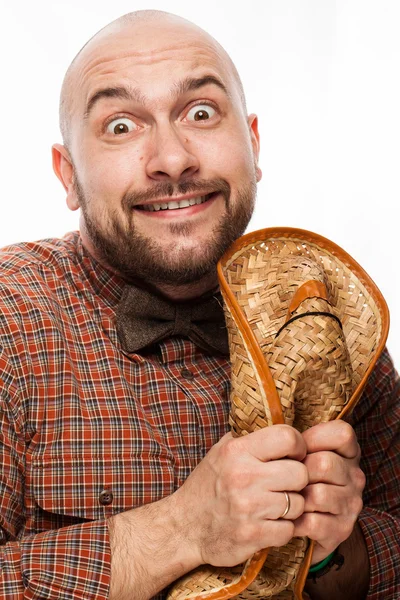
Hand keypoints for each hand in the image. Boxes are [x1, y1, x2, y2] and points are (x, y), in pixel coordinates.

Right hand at [173, 425, 307, 567]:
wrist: (183, 527)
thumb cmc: (207, 485)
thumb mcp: (221, 451)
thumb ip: (249, 437)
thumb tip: (279, 420)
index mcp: (236, 450)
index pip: (287, 437)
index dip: (298, 446)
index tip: (294, 455)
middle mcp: (243, 476)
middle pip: (300, 473)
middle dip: (297, 480)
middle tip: (285, 484)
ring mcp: (248, 507)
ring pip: (299, 503)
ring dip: (291, 507)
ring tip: (274, 505)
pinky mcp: (252, 535)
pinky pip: (289, 530)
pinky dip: (282, 529)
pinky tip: (268, 523)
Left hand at [293, 420, 365, 563]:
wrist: (308, 523)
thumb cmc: (299, 479)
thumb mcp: (302, 454)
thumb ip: (297, 442)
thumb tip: (281, 442)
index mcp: (349, 453)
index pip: (342, 434)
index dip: (314, 438)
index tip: (298, 451)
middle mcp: (355, 477)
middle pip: (325, 464)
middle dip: (298, 471)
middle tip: (285, 479)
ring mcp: (351, 504)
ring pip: (319, 495)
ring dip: (296, 499)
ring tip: (287, 499)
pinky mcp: (341, 530)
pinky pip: (313, 522)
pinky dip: (296, 521)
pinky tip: (290, 519)